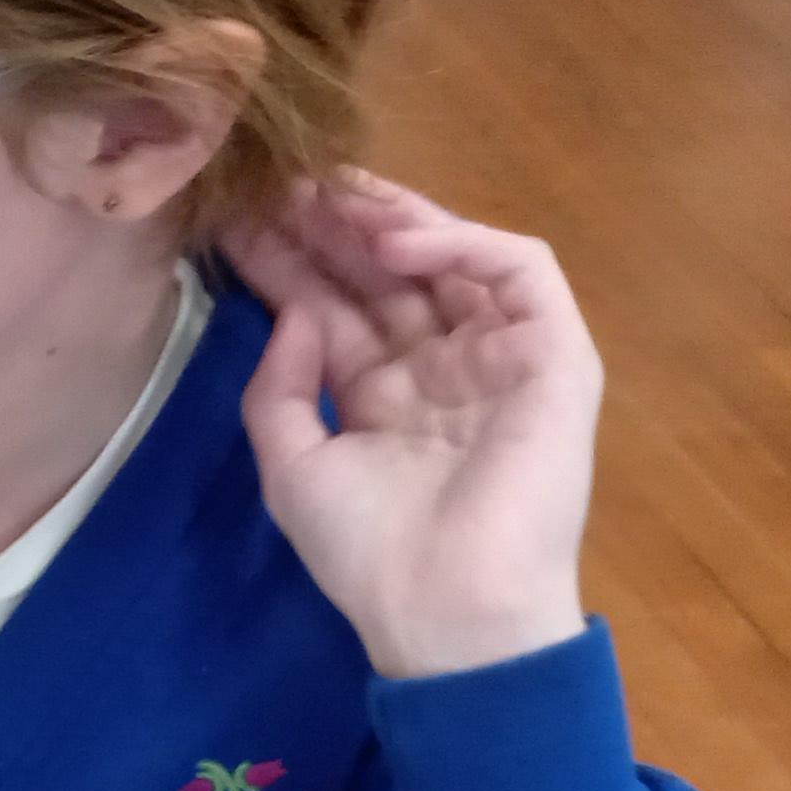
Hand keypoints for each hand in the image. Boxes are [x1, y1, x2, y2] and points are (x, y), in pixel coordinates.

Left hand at [229, 171, 597, 680]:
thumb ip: (279, 389)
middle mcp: (442, 364)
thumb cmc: (370, 555)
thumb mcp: (293, 468)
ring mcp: (500, 354)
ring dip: (389, 218)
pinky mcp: (554, 352)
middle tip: (278, 179)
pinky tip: (395, 240)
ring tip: (326, 192)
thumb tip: (292, 313)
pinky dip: (461, 244)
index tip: (236, 219)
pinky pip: (518, 271)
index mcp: (384, 394)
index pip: (335, 305)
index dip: (290, 260)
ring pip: (450, 258)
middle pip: (385, 273)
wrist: (447, 611)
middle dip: (332, 225)